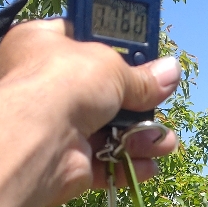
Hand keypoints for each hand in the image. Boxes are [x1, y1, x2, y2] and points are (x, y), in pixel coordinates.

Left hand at [0, 18, 180, 205]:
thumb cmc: (63, 81)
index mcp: (41, 44)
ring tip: (165, 143)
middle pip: (101, 92)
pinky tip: (148, 166)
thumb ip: (141, 76)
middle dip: (136, 103)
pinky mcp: (65, 161)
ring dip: (139, 138)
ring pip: (107, 131)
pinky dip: (126, 165)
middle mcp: (44, 85)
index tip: (142, 55)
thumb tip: (171, 72)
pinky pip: (102, 163)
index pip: (80, 40)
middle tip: (161, 104)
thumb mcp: (110, 66)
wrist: (36, 139)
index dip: (113, 47)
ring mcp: (54, 125)